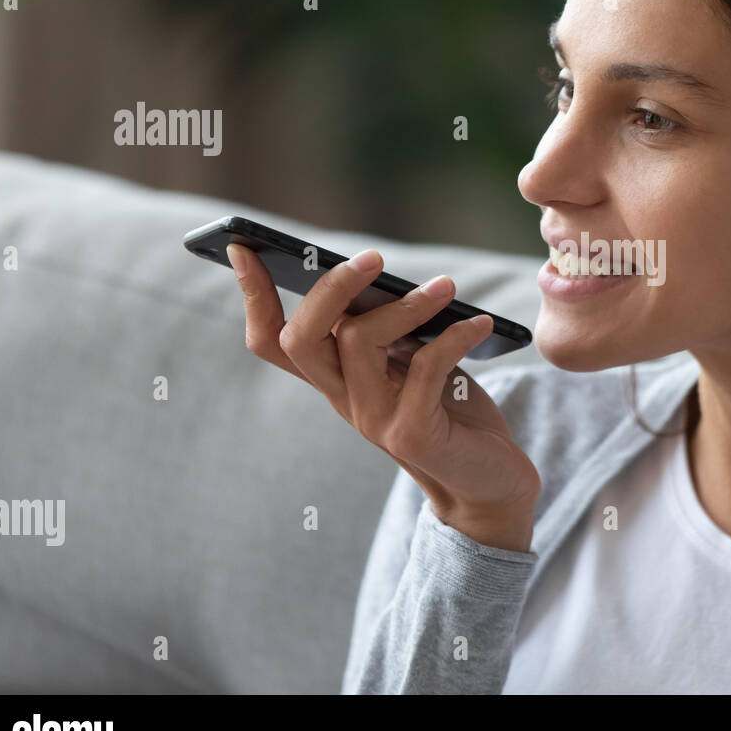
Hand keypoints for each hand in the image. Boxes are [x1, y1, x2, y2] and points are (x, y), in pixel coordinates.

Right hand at [226, 243, 539, 551]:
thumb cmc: (451, 412)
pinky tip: (480, 323)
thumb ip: (388, 329)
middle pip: (301, 339)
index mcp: (336, 380)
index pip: (273, 342)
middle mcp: (345, 401)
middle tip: (372, 258)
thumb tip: (374, 274)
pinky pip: (425, 368)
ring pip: (360, 342)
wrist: (488, 483)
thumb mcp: (411, 362)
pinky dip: (454, 336)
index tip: (242, 247)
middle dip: (329, 289)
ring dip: (407, 305)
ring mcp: (375, 421)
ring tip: (446, 286)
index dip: (252, 296)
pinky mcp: (414, 434)